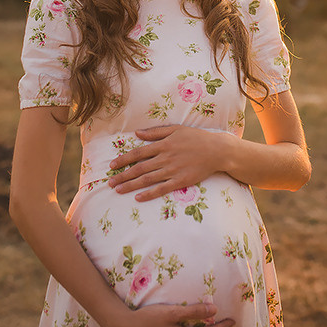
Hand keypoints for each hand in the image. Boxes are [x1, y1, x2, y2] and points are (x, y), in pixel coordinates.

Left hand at [108, 125, 228, 200]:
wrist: (216, 150)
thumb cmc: (196, 138)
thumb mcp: (176, 129)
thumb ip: (155, 132)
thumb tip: (137, 133)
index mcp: (163, 144)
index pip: (138, 152)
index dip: (124, 159)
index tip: (112, 164)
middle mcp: (165, 158)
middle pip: (139, 168)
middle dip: (122, 175)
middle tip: (109, 181)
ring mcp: (172, 170)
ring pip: (147, 179)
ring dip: (131, 185)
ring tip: (118, 190)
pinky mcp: (180, 181)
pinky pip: (161, 189)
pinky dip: (149, 193)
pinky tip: (138, 197)